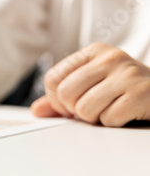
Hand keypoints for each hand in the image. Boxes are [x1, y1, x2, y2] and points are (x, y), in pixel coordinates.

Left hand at [31, 43, 149, 126]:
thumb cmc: (127, 92)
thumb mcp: (93, 87)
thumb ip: (62, 99)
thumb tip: (37, 110)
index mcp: (94, 52)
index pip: (53, 78)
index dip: (56, 99)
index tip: (71, 105)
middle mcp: (110, 58)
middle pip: (65, 94)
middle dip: (75, 110)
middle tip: (92, 109)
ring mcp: (127, 74)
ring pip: (83, 108)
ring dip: (95, 118)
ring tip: (110, 110)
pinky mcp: (141, 93)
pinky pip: (108, 118)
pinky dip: (114, 123)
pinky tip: (126, 114)